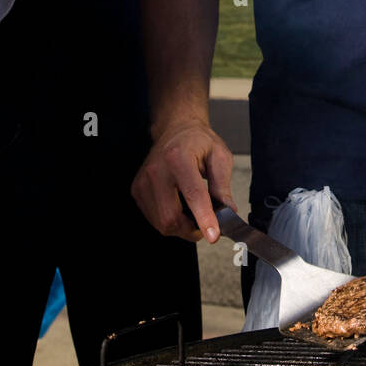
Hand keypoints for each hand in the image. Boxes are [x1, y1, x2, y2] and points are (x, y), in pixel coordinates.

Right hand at [131, 121, 235, 242]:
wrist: (175, 130)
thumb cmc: (198, 141)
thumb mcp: (219, 156)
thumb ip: (223, 186)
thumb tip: (228, 211)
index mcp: (178, 157)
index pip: (192, 195)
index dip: (204, 218)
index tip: (213, 236)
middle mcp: (156, 170)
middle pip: (170, 217)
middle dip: (192, 230)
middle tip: (207, 225)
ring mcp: (143, 182)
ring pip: (161, 223)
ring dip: (181, 227)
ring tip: (194, 213)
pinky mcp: (137, 191)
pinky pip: (154, 219)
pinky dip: (170, 220)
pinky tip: (180, 207)